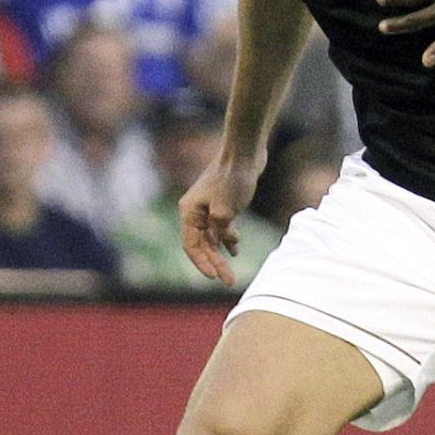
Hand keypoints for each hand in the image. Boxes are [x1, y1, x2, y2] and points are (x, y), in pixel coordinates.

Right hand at [178, 151, 264, 286]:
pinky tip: (236, 249)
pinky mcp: (222, 204)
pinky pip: (220, 228)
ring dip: (221, 254)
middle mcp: (195, 211)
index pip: (191, 246)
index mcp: (189, 212)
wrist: (245, 154)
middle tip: (229, 281)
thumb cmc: (233, 178)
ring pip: (211, 238)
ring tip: (232, 271)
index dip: (202, 263)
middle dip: (215, 263)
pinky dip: (228, 239)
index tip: (215, 277)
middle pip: (202, 245)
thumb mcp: (225, 207)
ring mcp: (208, 208)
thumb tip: (221, 241)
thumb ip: (220, 227)